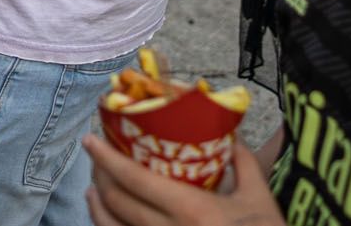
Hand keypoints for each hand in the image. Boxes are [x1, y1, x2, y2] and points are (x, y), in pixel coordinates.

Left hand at [82, 135, 281, 224]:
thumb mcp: (260, 198)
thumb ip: (243, 162)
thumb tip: (229, 133)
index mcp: (193, 209)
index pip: (136, 180)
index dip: (107, 159)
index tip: (90, 140)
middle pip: (118, 203)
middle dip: (100, 178)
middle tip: (97, 159)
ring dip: (97, 207)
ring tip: (93, 189)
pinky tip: (108, 219)